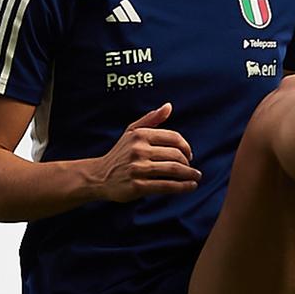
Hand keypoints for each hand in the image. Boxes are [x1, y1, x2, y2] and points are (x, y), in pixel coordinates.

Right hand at [81, 106, 198, 204]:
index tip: (189, 155)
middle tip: (192, 170)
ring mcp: (138, 169)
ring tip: (195, 178)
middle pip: (176, 155)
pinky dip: (182, 187)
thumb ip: (151, 119)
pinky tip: (190, 187)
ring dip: (190, 175)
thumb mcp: (131, 132)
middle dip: (188, 163)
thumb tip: (168, 106)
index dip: (186, 147)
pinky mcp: (137, 186)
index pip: (174, 138)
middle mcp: (138, 150)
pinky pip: (167, 186)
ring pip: (174, 170)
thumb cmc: (119, 154)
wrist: (99, 176)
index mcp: (140, 135)